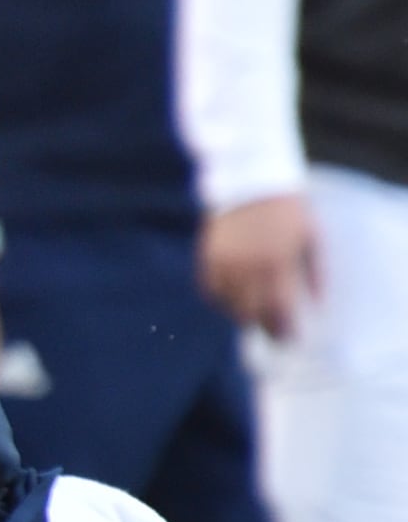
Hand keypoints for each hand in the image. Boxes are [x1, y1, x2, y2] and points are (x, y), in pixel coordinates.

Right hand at [199, 194, 317, 343]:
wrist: (250, 182)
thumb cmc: (289, 210)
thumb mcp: (311, 239)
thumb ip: (314, 274)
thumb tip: (314, 305)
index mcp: (276, 263)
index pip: (278, 310)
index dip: (284, 330)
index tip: (290, 339)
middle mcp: (247, 268)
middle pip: (250, 313)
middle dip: (264, 327)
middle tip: (275, 334)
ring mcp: (223, 264)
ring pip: (229, 305)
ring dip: (243, 314)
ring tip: (256, 315)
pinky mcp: (207, 259)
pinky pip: (211, 292)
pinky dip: (223, 300)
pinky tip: (235, 299)